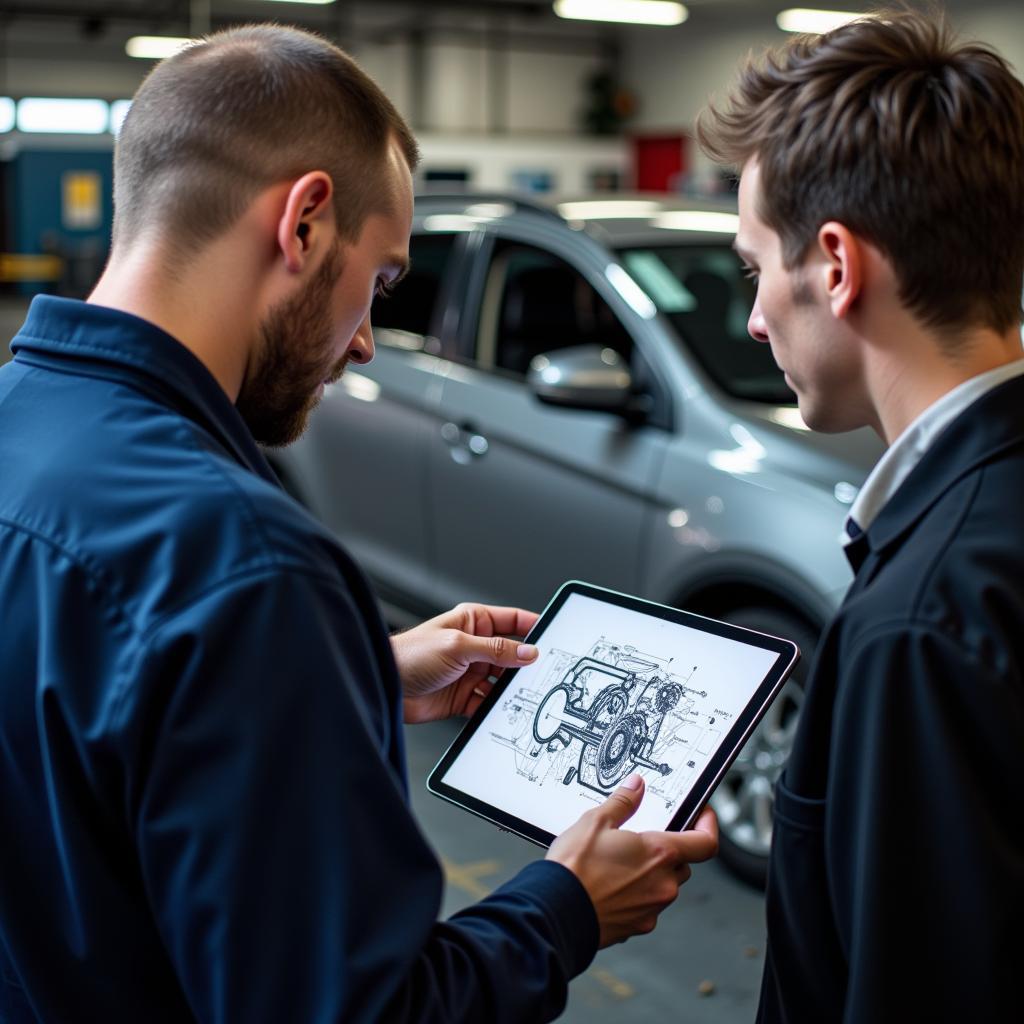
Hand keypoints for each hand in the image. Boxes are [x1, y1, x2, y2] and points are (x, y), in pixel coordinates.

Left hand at [392, 603, 539, 723]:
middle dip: (525, 666)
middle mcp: (474, 646)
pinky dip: (495, 709)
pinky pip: (487, 703)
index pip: (513, 621)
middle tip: (542, 674)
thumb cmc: (410, 655)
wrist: (385, 685)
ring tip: (523, 697)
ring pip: (502, 682)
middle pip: (511, 655)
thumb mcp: (458, 646)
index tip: (554, 636)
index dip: (534, 627)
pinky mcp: (463, 696)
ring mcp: (470, 672)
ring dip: (510, 691)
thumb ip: (496, 650)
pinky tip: (500, 712)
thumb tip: (527, 652)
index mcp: (473, 622)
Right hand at [546, 775, 718, 947]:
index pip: (706, 842)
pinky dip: (636, 895)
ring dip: (651, 874)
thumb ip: (623, 802)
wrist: (556, 911)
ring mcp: (652, 909)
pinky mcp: (637, 926)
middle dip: (668, 850)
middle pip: (682, 864)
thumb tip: (636, 787)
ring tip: (619, 863)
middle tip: (643, 839)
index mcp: (660, 854)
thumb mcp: (595, 822)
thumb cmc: (575, 868)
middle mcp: (663, 884)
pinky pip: (647, 906)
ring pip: (664, 886)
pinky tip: (611, 886)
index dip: (708, 825)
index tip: (702, 815)